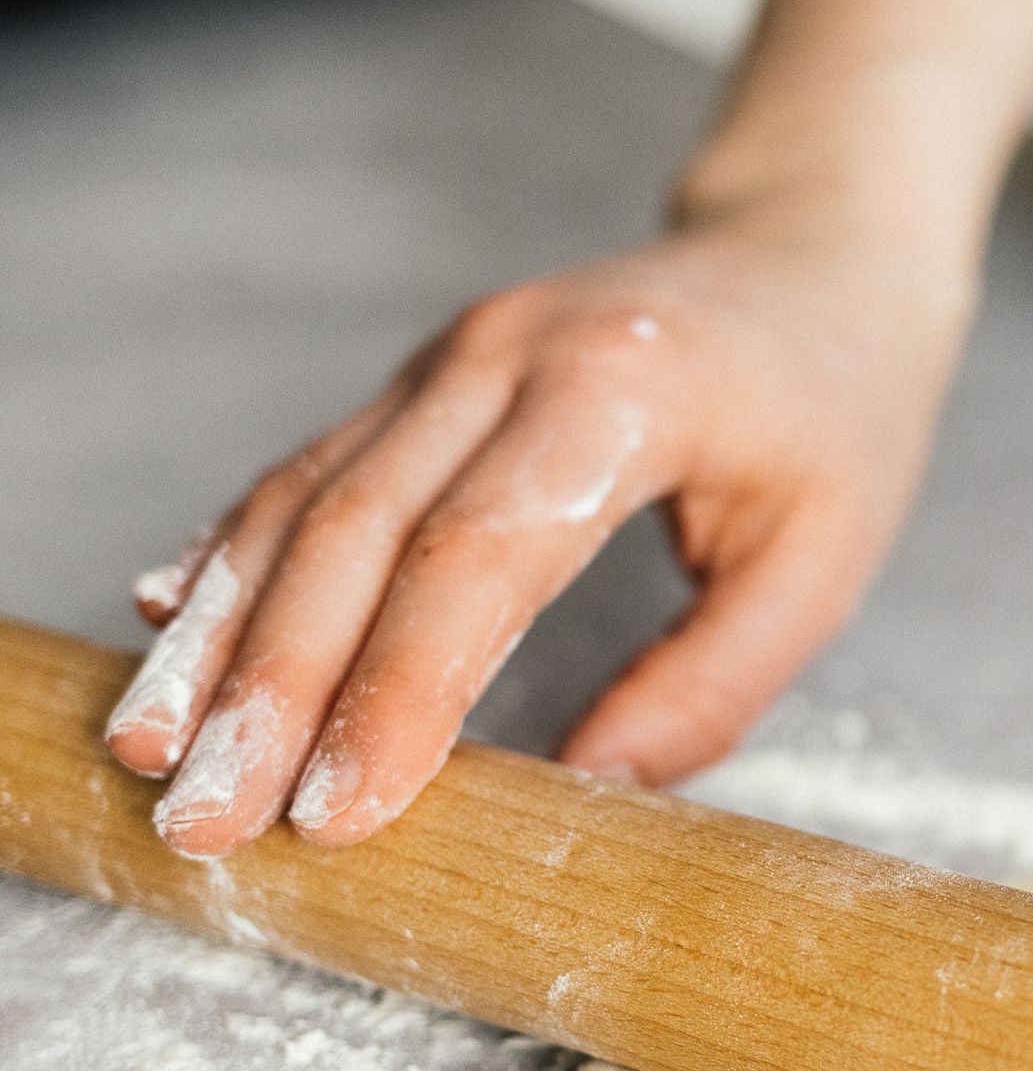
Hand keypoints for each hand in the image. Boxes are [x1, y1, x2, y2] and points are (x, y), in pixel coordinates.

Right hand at [105, 196, 968, 853]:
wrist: (816, 257)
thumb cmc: (838, 410)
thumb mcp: (825, 556)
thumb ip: (713, 681)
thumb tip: (594, 794)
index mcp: (618, 395)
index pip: (475, 559)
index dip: (395, 692)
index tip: (338, 807)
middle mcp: (506, 358)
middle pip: (355, 535)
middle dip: (269, 689)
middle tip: (209, 813)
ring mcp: (450, 357)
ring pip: (305, 501)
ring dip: (222, 634)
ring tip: (157, 749)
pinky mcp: (423, 377)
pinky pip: (312, 469)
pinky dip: (237, 555)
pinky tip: (172, 628)